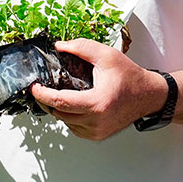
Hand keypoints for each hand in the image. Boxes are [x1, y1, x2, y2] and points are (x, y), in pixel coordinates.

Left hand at [30, 38, 166, 140]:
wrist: (149, 96)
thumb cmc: (130, 77)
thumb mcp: (106, 55)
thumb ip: (82, 47)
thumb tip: (59, 46)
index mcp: (97, 104)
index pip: (60, 102)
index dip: (43, 94)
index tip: (34, 87)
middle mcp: (96, 121)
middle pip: (59, 113)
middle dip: (46, 100)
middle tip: (41, 87)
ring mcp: (96, 131)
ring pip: (65, 122)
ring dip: (58, 109)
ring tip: (57, 93)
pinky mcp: (97, 135)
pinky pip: (74, 127)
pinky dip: (69, 116)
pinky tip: (72, 104)